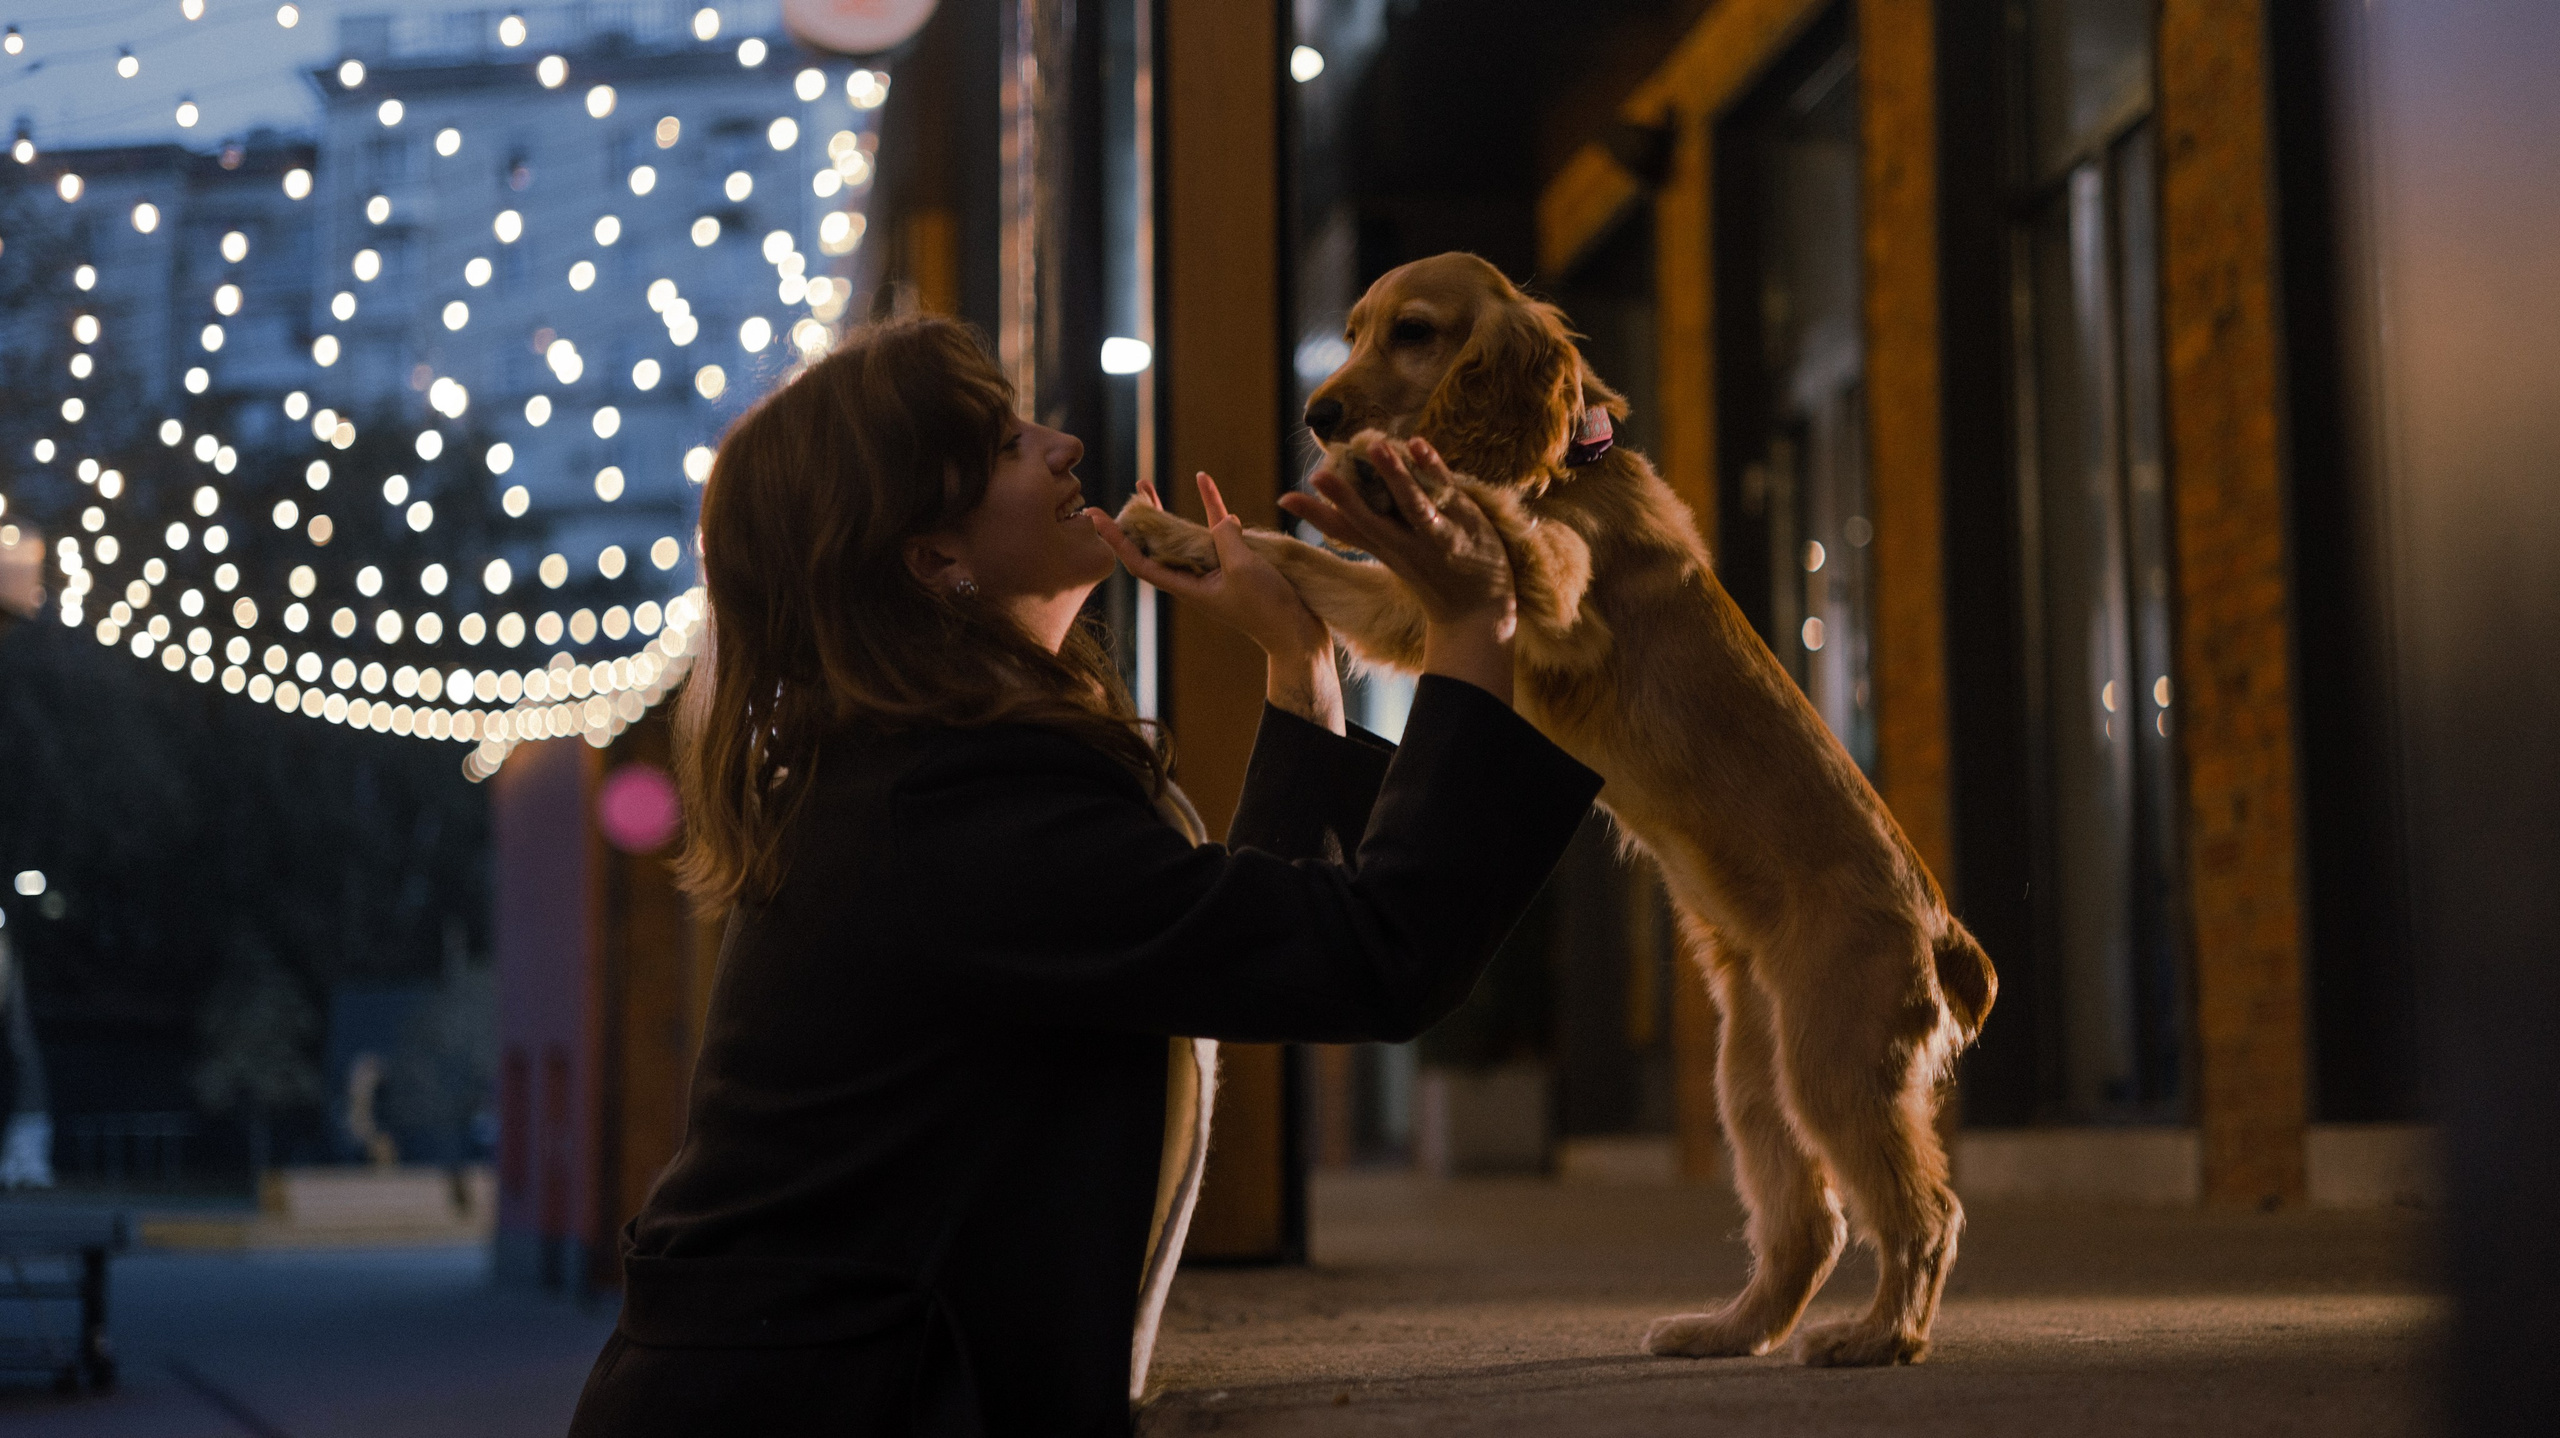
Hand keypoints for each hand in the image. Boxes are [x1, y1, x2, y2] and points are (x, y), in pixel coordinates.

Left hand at [1091, 473, 1329, 663]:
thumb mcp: (1243, 569)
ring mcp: (1215, 571)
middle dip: (1138, 520)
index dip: (1116, 541)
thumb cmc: (1267, 608)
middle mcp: (1194, 578)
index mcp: (1186, 587)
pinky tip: (1205, 484)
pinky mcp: (1237, 564)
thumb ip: (1225, 540)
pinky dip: (1210, 509)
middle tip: (1128, 492)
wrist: (1296, 633)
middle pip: (1155, 546)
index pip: (1140, 563)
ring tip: (1149, 483)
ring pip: (1181, 535)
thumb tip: (1220, 518)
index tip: (1095, 518)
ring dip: (1166, 509)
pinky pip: (1217, 532)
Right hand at [1282, 436, 1516, 635]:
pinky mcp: (1464, 526)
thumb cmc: (1432, 576)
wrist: (1478, 612)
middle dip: (1344, 497)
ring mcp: (1434, 536)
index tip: (1286, 498)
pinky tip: (1419, 445)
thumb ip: (1367, 530)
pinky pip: (1446, 493)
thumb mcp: (1394, 555)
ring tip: (1374, 446)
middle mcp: (1404, 544)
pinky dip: (1433, 468)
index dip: (1316, 515)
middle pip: (1369, 519)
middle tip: (1317, 475)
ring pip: (1411, 503)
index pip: (1345, 530)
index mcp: (1384, 548)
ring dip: (1393, 475)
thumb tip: (1342, 511)